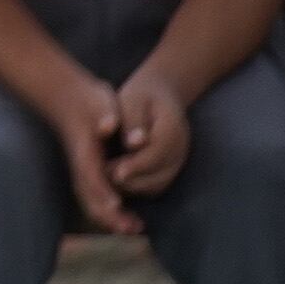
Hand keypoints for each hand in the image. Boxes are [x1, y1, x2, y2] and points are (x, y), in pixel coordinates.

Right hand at [55, 73, 141, 232]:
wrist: (69, 97)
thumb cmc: (88, 100)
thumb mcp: (98, 103)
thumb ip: (105, 114)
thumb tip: (108, 125)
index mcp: (83, 150)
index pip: (90, 175)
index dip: (102, 192)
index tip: (116, 206)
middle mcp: (82, 165)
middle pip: (89, 196)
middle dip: (108, 215)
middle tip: (130, 228)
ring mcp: (86, 171)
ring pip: (94, 202)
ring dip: (111, 218)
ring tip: (134, 229)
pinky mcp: (94, 173)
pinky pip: (100, 198)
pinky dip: (114, 213)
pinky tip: (132, 220)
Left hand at [106, 68, 192, 200]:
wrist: (160, 96)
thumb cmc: (140, 96)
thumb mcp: (133, 100)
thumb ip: (133, 121)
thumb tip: (132, 145)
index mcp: (173, 130)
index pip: (156, 154)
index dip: (135, 166)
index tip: (114, 173)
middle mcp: (180, 150)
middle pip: (158, 175)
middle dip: (132, 180)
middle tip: (104, 178)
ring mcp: (177, 162)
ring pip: (157, 184)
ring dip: (133, 186)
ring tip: (106, 179)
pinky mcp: (169, 169)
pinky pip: (155, 185)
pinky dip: (137, 187)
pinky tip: (116, 181)